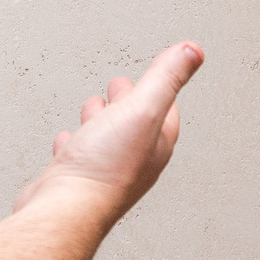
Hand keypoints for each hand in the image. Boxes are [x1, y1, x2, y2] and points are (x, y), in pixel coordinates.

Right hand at [14, 43, 202, 222]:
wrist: (66, 209)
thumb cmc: (105, 167)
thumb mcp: (143, 108)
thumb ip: (166, 77)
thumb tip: (193, 50)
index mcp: (156, 145)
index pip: (165, 112)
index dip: (159, 88)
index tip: (158, 72)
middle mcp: (134, 162)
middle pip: (135, 124)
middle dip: (129, 101)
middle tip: (123, 86)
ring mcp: (104, 173)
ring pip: (106, 139)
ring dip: (102, 119)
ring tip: (95, 106)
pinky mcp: (76, 180)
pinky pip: (78, 156)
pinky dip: (75, 142)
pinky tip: (67, 140)